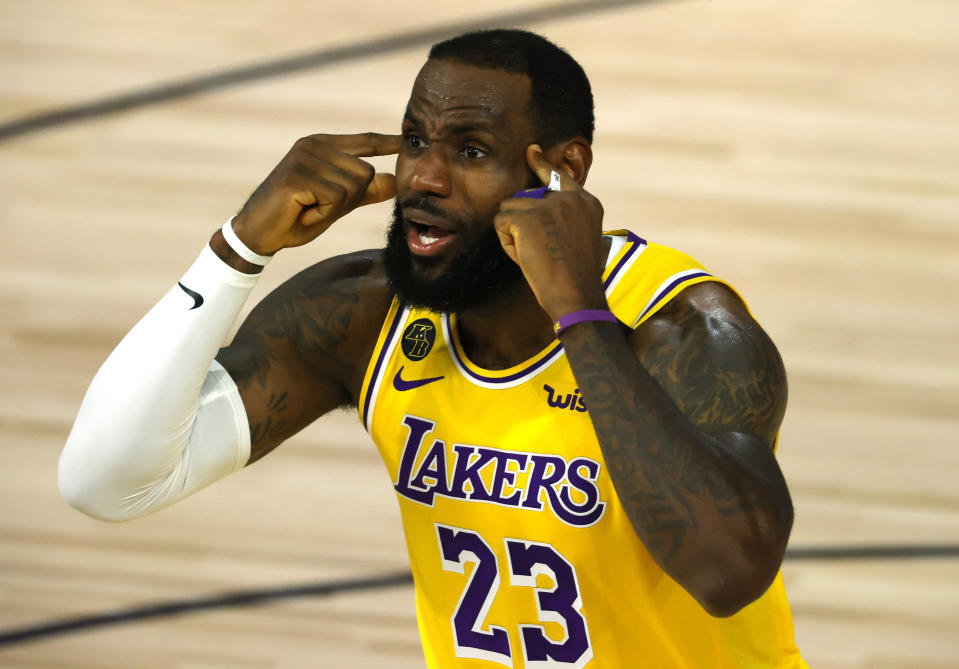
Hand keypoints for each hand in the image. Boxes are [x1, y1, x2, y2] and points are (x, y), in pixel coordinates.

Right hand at [232, 133, 400, 254]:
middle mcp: (314, 145)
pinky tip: (303, 212)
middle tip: (318, 206)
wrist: (258, 233)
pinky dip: (323, 214)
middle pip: (365, 172)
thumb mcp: (336, 203)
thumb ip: (364, 192)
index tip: (404, 140)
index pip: (364, 142)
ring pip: (352, 187)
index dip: (386, 143)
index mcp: (323, 146)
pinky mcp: (298, 174)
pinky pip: (335, 198)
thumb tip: (394, 182)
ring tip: (309, 208)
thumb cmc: (296, 217)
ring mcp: (305, 157)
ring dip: (334, 209)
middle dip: (349, 200)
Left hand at [494, 145, 606, 320]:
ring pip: (510, 209)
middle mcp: (570, 199)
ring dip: (513, 233)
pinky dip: (506, 243)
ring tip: (534, 254)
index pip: (560, 176)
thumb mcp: (579, 238)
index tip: (531, 150)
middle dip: (522, 223)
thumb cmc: (575, 277)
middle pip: (526, 197)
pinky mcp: (529, 217)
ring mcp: (550, 205)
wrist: (576, 295)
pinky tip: (525, 256)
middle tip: (541, 251)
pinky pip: (501, 223)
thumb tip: (534, 202)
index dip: (542, 165)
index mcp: (587, 203)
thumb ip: (564, 217)